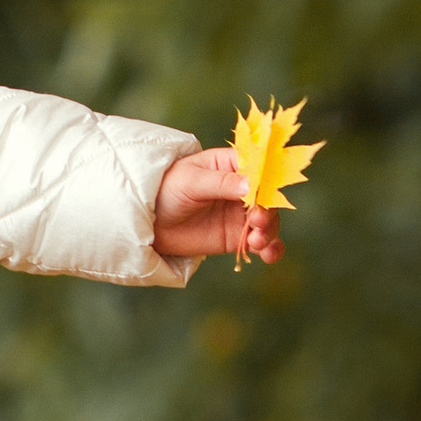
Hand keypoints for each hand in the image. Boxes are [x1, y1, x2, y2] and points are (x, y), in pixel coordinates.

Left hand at [153, 145, 282, 266]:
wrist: (150, 222)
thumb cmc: (168, 190)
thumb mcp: (191, 181)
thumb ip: (221, 183)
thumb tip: (251, 186)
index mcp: (232, 165)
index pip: (260, 168)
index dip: (268, 180)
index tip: (265, 194)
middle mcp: (243, 189)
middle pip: (268, 198)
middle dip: (268, 210)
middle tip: (257, 220)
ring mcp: (241, 214)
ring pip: (269, 221)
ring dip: (269, 231)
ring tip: (256, 241)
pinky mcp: (238, 237)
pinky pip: (261, 243)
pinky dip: (270, 248)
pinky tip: (268, 254)